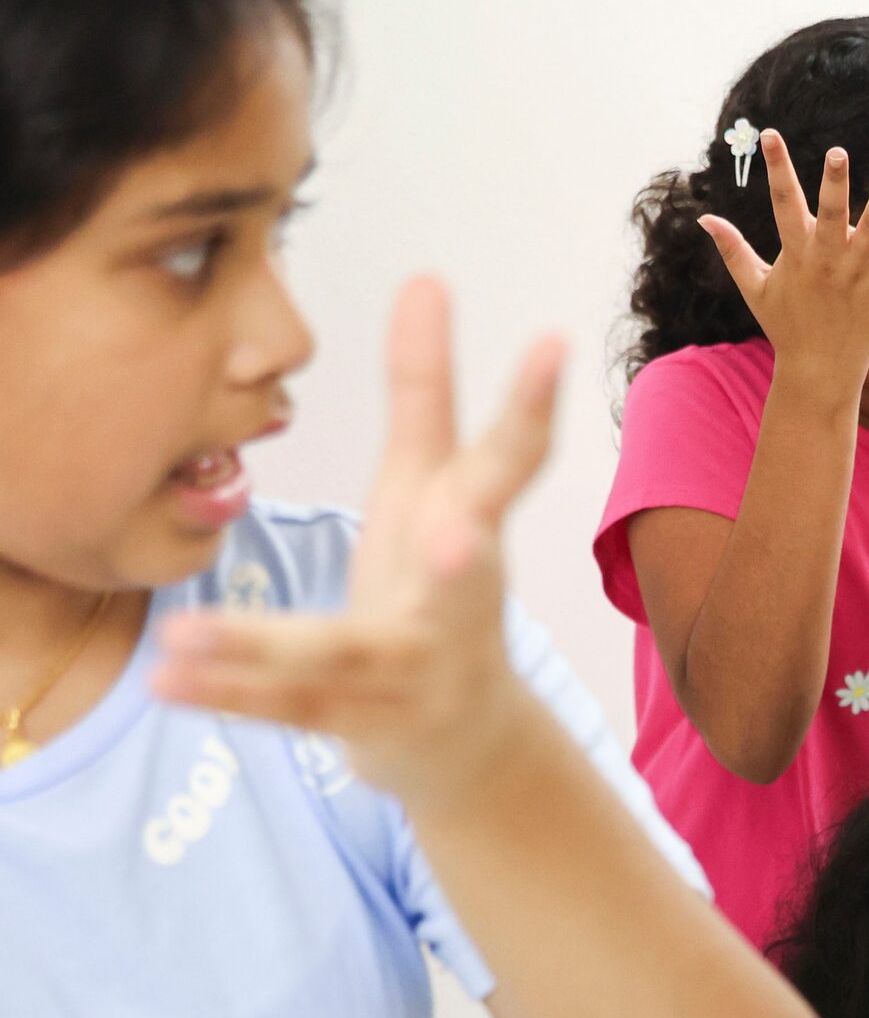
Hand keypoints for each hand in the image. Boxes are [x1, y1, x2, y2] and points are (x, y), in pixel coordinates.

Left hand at [151, 278, 559, 808]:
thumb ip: (427, 390)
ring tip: (185, 636)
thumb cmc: (440, 591)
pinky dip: (227, 696)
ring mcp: (418, 675)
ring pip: (342, 659)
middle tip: (456, 540)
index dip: (532, 407)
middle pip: (461, 586)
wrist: (468, 741)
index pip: (508, 465)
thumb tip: (425, 276)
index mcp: (473, 532)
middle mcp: (461, 608)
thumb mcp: (433, 488)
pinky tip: (167, 679)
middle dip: (462, 565)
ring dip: (264, 649)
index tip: (552, 345)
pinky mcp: (367, 726)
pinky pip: (289, 709)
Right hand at [699, 131, 868, 396]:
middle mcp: (830, 259)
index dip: (776, 167)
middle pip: (833, 214)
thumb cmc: (786, 327)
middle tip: (837, 152)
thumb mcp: (755, 287)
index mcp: (797, 254)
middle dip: (834, 183)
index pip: (783, 202)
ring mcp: (862, 269)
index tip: (770, 134)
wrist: (821, 372)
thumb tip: (704, 218)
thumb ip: (732, 250)